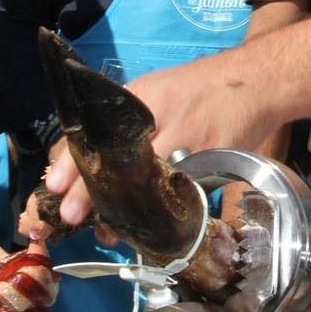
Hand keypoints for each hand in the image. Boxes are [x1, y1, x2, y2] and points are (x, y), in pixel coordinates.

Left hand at [43, 54, 277, 226]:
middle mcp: (160, 116)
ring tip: (105, 230)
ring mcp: (188, 138)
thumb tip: (88, 155)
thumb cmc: (202, 88)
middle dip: (90, 192)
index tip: (54, 185)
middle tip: (69, 216)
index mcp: (140, 97)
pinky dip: (163, 210)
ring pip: (148, 182)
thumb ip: (127, 121)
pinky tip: (150, 226)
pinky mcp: (212, 158)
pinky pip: (182, 190)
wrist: (256, 81)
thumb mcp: (157, 90)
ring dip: (124, 210)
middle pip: (118, 160)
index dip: (72, 160)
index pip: (97, 130)